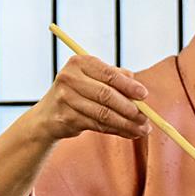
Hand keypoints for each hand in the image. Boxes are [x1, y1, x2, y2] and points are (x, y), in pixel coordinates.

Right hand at [30, 55, 151, 141]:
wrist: (49, 114)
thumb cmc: (80, 92)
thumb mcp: (96, 78)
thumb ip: (118, 79)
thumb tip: (140, 92)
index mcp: (80, 63)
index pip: (109, 74)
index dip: (128, 86)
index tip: (144, 95)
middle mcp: (69, 78)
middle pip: (106, 95)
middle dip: (130, 108)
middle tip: (146, 118)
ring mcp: (65, 99)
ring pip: (103, 114)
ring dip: (126, 124)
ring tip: (142, 129)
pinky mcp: (66, 118)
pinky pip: (97, 126)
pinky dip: (116, 130)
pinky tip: (129, 132)